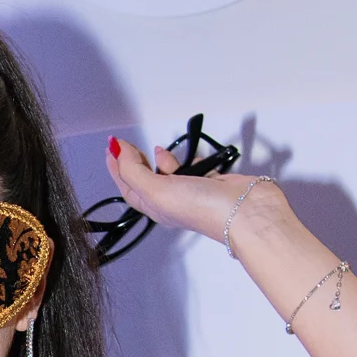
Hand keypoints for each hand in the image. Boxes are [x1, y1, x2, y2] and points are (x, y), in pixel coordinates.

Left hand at [105, 135, 292, 248]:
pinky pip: (191, 170)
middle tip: (125, 146)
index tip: (111, 148)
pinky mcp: (211, 182)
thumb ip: (134, 171)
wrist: (245, 211)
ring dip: (158, 161)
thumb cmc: (202, 208)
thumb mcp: (156, 190)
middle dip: (133, 163)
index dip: (117, 167)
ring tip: (155, 150)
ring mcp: (191, 191)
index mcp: (154, 207)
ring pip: (167, 174)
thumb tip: (119, 152)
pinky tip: (182, 155)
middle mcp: (171, 201)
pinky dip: (185, 161)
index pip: (128, 186)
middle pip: (144, 181)